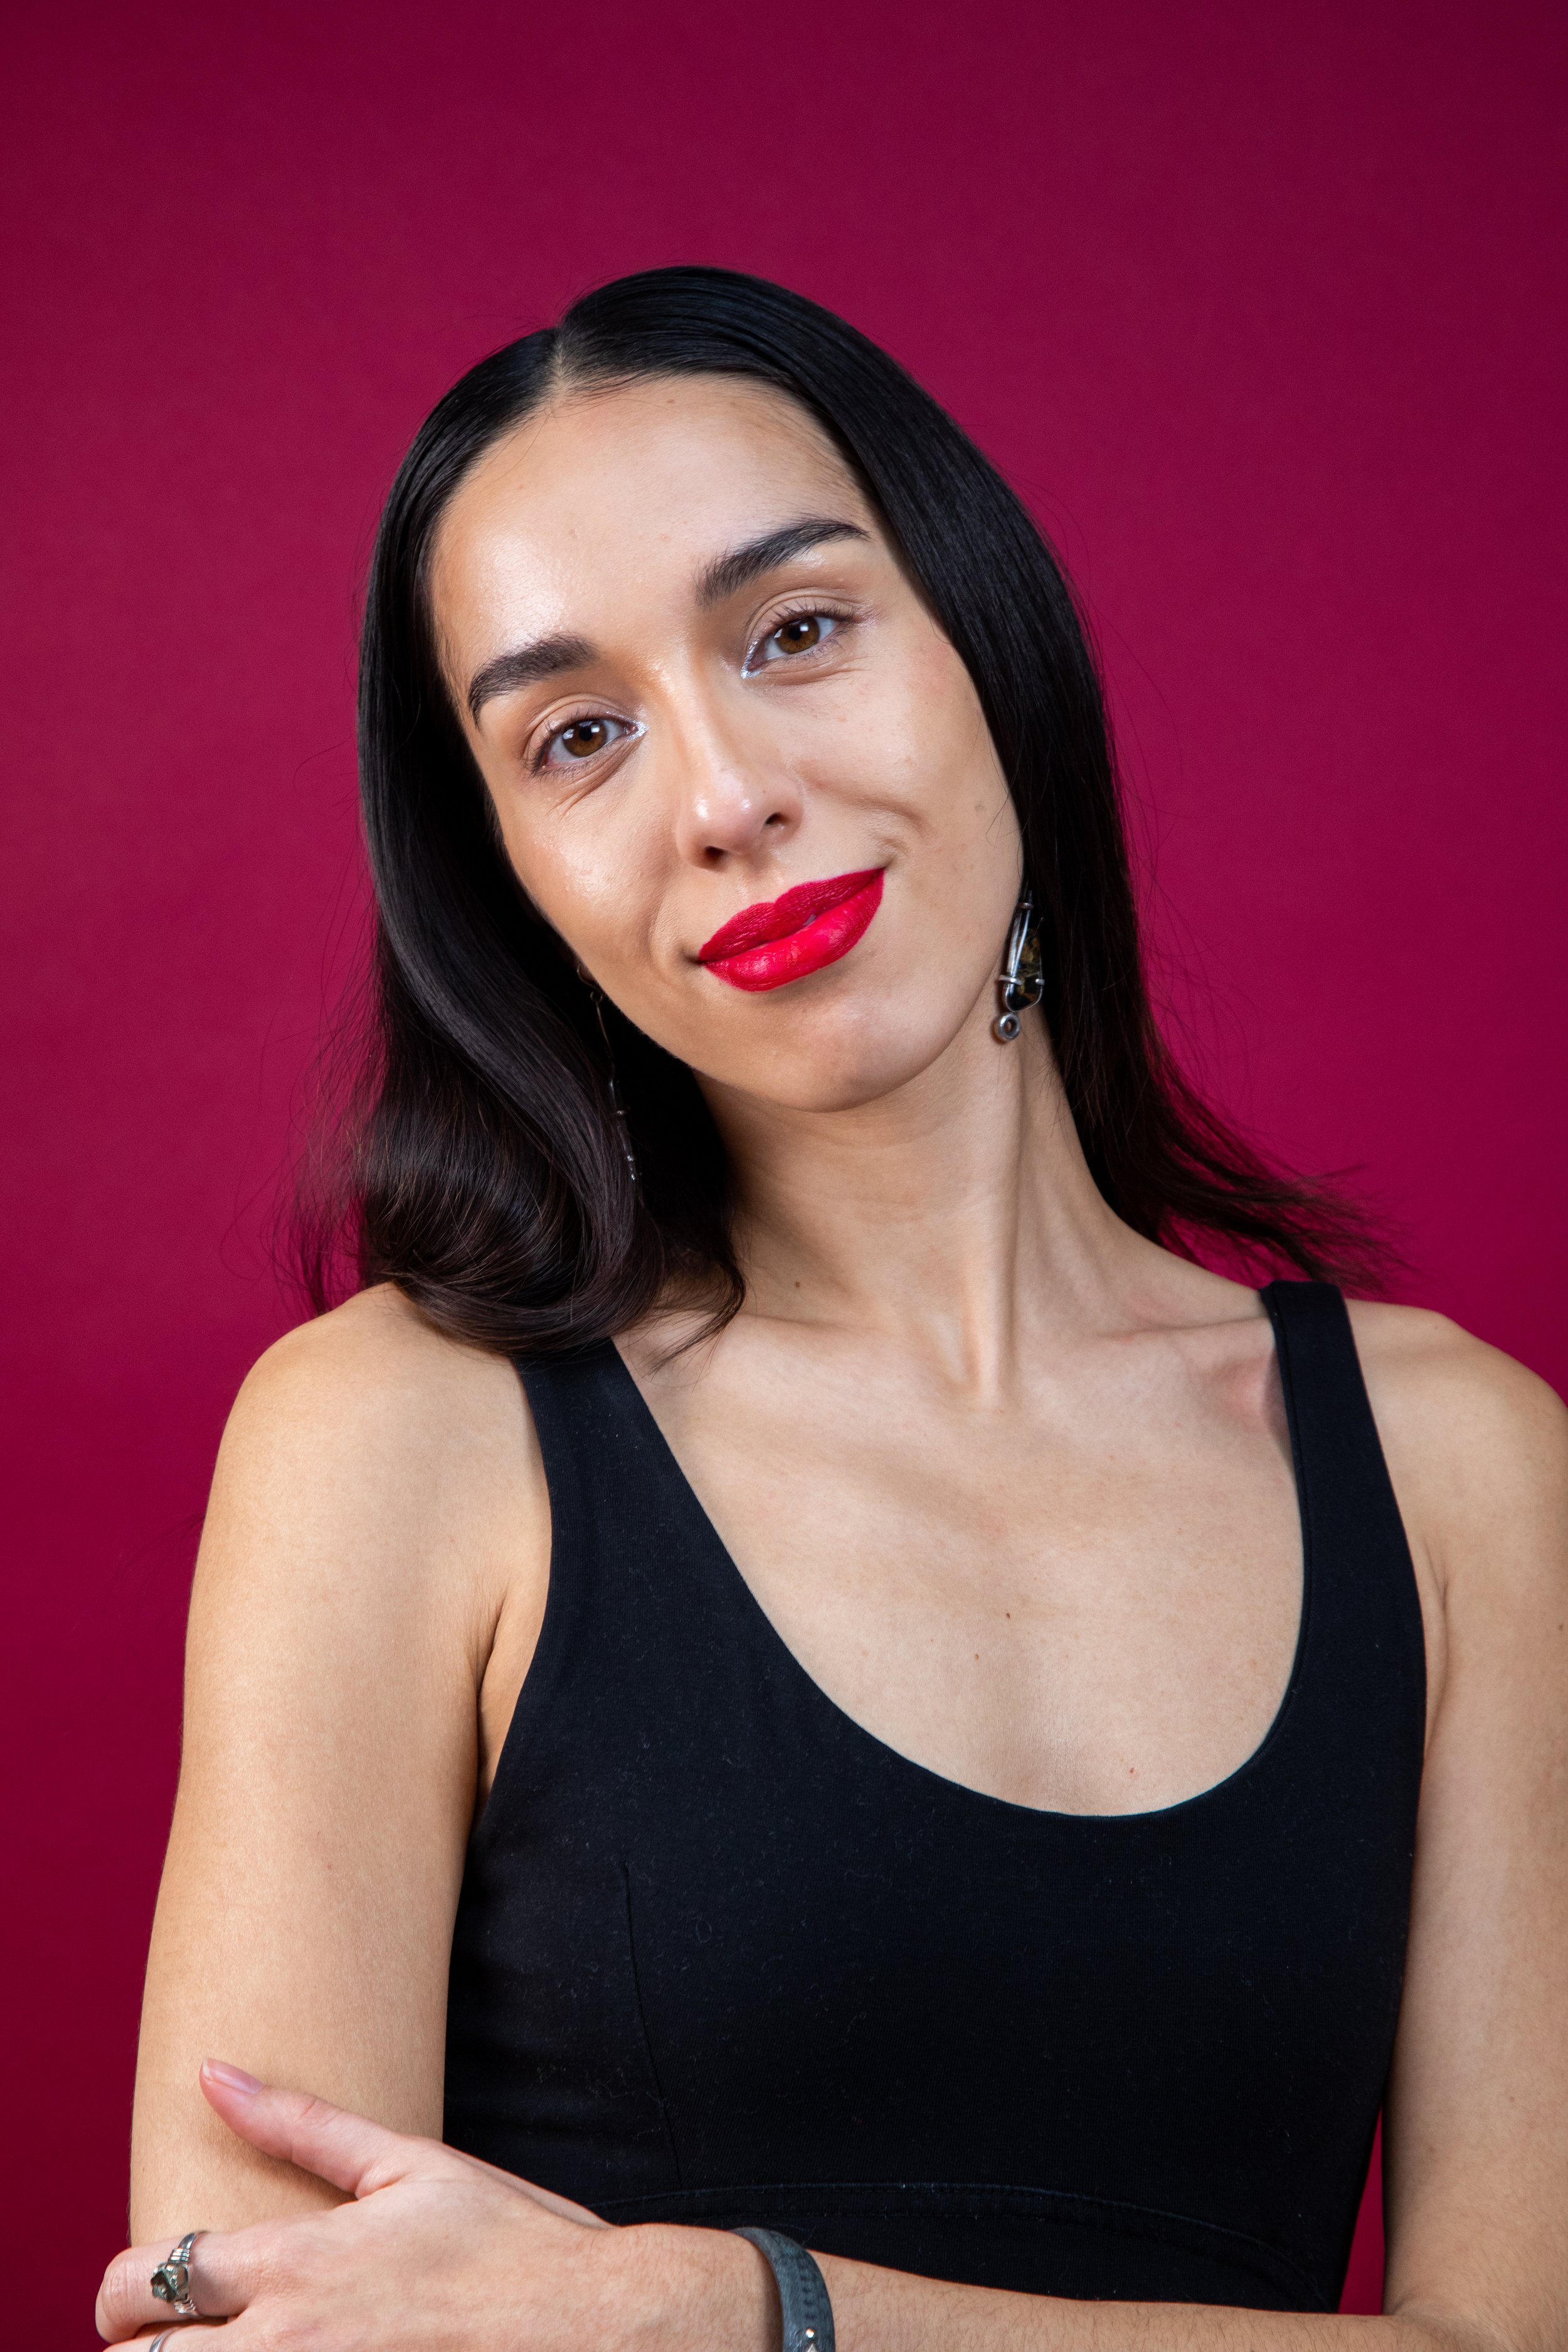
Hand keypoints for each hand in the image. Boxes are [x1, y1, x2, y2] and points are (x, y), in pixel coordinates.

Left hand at [97, 2060, 767, 2349]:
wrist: (590, 2328)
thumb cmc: (507, 2242)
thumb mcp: (406, 2164)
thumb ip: (301, 2124)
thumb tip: (212, 2073)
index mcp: (296, 2261)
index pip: (151, 2274)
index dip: (119, 2292)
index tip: (134, 2300)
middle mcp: (290, 2339)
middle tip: (170, 2342)